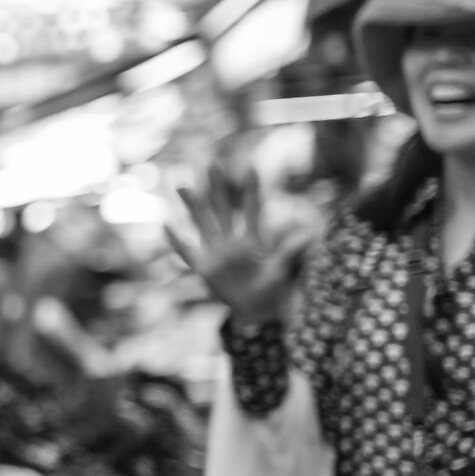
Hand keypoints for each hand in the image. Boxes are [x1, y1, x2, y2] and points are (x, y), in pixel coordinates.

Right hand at [167, 165, 300, 323]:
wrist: (258, 311)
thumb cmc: (274, 290)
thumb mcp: (283, 271)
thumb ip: (290, 253)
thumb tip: (307, 235)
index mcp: (254, 240)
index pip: (253, 209)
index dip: (251, 190)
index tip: (251, 168)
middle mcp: (233, 241)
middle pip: (223, 209)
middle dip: (217, 187)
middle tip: (213, 165)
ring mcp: (217, 253)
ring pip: (203, 224)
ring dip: (193, 206)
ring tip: (183, 187)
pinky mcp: (205, 268)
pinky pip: (188, 253)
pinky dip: (177, 241)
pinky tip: (167, 226)